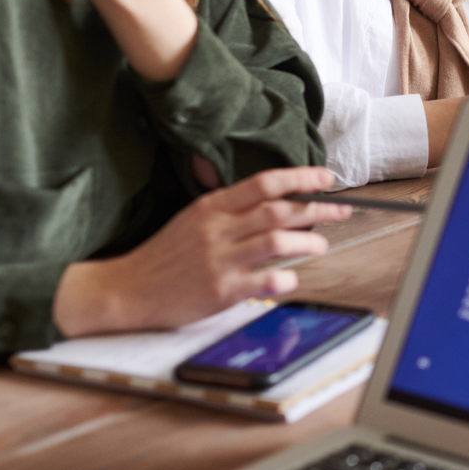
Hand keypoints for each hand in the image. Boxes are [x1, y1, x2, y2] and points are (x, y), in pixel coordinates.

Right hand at [52, 166, 350, 336]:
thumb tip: (275, 203)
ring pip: (278, 242)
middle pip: (278, 211)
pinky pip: (266, 281)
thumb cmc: (165, 255)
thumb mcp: (192, 219)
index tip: (325, 178)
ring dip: (307, 242)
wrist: (126, 289)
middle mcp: (217, 230)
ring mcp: (220, 260)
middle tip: (341, 210)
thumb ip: (230, 210)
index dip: (300, 178)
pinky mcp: (220, 291)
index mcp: (211, 207)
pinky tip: (289, 278)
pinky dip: (285, 278)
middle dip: (317, 209)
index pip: (263, 184)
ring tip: (319, 244)